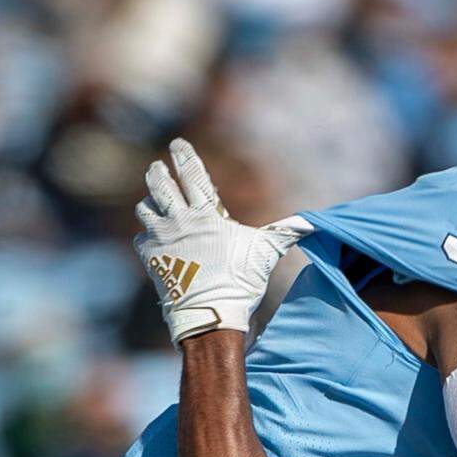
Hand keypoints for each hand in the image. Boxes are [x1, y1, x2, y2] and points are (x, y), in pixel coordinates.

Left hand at [134, 138, 311, 343]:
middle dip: (159, 173)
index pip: (192, 175)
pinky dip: (147, 235)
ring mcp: (162, 238)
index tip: (177, 144)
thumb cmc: (240, 281)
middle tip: (158, 167)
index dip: (184, 156)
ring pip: (146, 208)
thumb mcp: (266, 253)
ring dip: (150, 202)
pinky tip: (153, 238)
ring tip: (152, 201)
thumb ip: (285, 233)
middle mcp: (180, 220)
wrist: (210, 312)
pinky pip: (142, 237)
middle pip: (161, 185)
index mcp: (207, 214)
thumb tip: (314, 222)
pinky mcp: (151, 257)